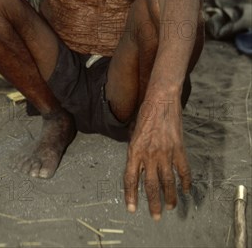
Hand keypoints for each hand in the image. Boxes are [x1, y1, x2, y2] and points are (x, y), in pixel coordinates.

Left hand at [124, 96, 190, 219]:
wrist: (161, 100)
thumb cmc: (145, 113)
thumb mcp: (133, 132)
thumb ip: (135, 150)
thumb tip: (136, 165)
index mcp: (134, 150)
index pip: (130, 178)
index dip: (130, 195)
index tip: (132, 209)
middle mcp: (149, 154)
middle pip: (151, 185)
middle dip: (153, 203)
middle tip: (156, 215)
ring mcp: (165, 153)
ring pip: (168, 182)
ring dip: (170, 197)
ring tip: (170, 207)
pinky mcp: (178, 149)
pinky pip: (183, 170)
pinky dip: (185, 182)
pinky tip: (185, 190)